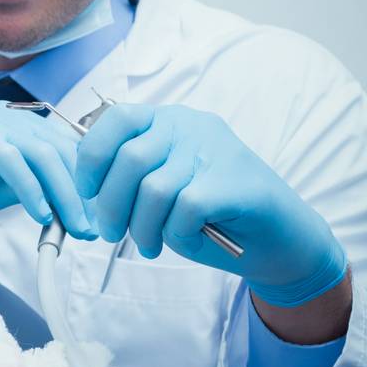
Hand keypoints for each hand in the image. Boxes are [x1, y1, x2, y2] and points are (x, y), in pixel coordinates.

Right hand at [0, 103, 96, 237]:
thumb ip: (27, 191)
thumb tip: (63, 213)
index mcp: (24, 131)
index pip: (74, 156)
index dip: (93, 189)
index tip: (103, 223)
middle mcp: (15, 121)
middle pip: (70, 155)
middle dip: (90, 196)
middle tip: (101, 232)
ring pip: (47, 157)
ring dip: (68, 196)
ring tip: (78, 229)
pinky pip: (13, 162)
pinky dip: (32, 190)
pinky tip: (42, 217)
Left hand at [75, 104, 347, 305]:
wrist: (282, 239)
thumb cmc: (213, 215)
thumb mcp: (164, 186)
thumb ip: (130, 178)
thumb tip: (84, 191)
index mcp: (169, 121)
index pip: (115, 121)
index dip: (91, 158)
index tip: (87, 192)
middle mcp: (191, 127)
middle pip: (128, 160)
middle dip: (111, 205)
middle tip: (110, 233)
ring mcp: (215, 151)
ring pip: (153, 189)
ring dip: (141, 227)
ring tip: (148, 245)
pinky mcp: (234, 183)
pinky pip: (183, 210)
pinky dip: (174, 234)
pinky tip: (184, 241)